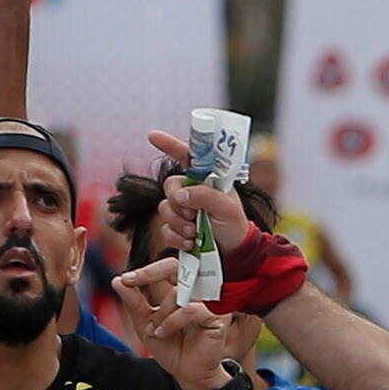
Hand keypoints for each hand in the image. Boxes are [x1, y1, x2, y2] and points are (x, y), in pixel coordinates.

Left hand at [111, 272, 231, 389]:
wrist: (187, 374)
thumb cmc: (172, 349)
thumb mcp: (146, 323)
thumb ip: (135, 302)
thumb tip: (118, 281)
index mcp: (184, 290)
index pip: (168, 268)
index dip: (147, 270)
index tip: (126, 279)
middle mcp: (198, 292)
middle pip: (176, 267)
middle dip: (150, 273)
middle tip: (131, 282)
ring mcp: (210, 303)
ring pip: (179, 294)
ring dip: (160, 312)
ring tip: (154, 330)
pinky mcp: (218, 317)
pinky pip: (190, 311)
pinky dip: (172, 322)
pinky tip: (163, 333)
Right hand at [147, 130, 254, 254]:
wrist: (234, 253)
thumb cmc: (234, 225)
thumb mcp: (227, 208)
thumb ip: (205, 195)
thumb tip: (181, 194)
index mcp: (205, 180)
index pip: (187, 157)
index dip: (170, 145)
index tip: (153, 136)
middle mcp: (191, 191)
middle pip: (169, 186)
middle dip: (179, 202)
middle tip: (194, 215)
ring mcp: (182, 210)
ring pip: (164, 209)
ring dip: (180, 223)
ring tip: (196, 232)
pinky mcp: (176, 229)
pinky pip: (165, 229)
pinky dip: (177, 238)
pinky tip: (191, 243)